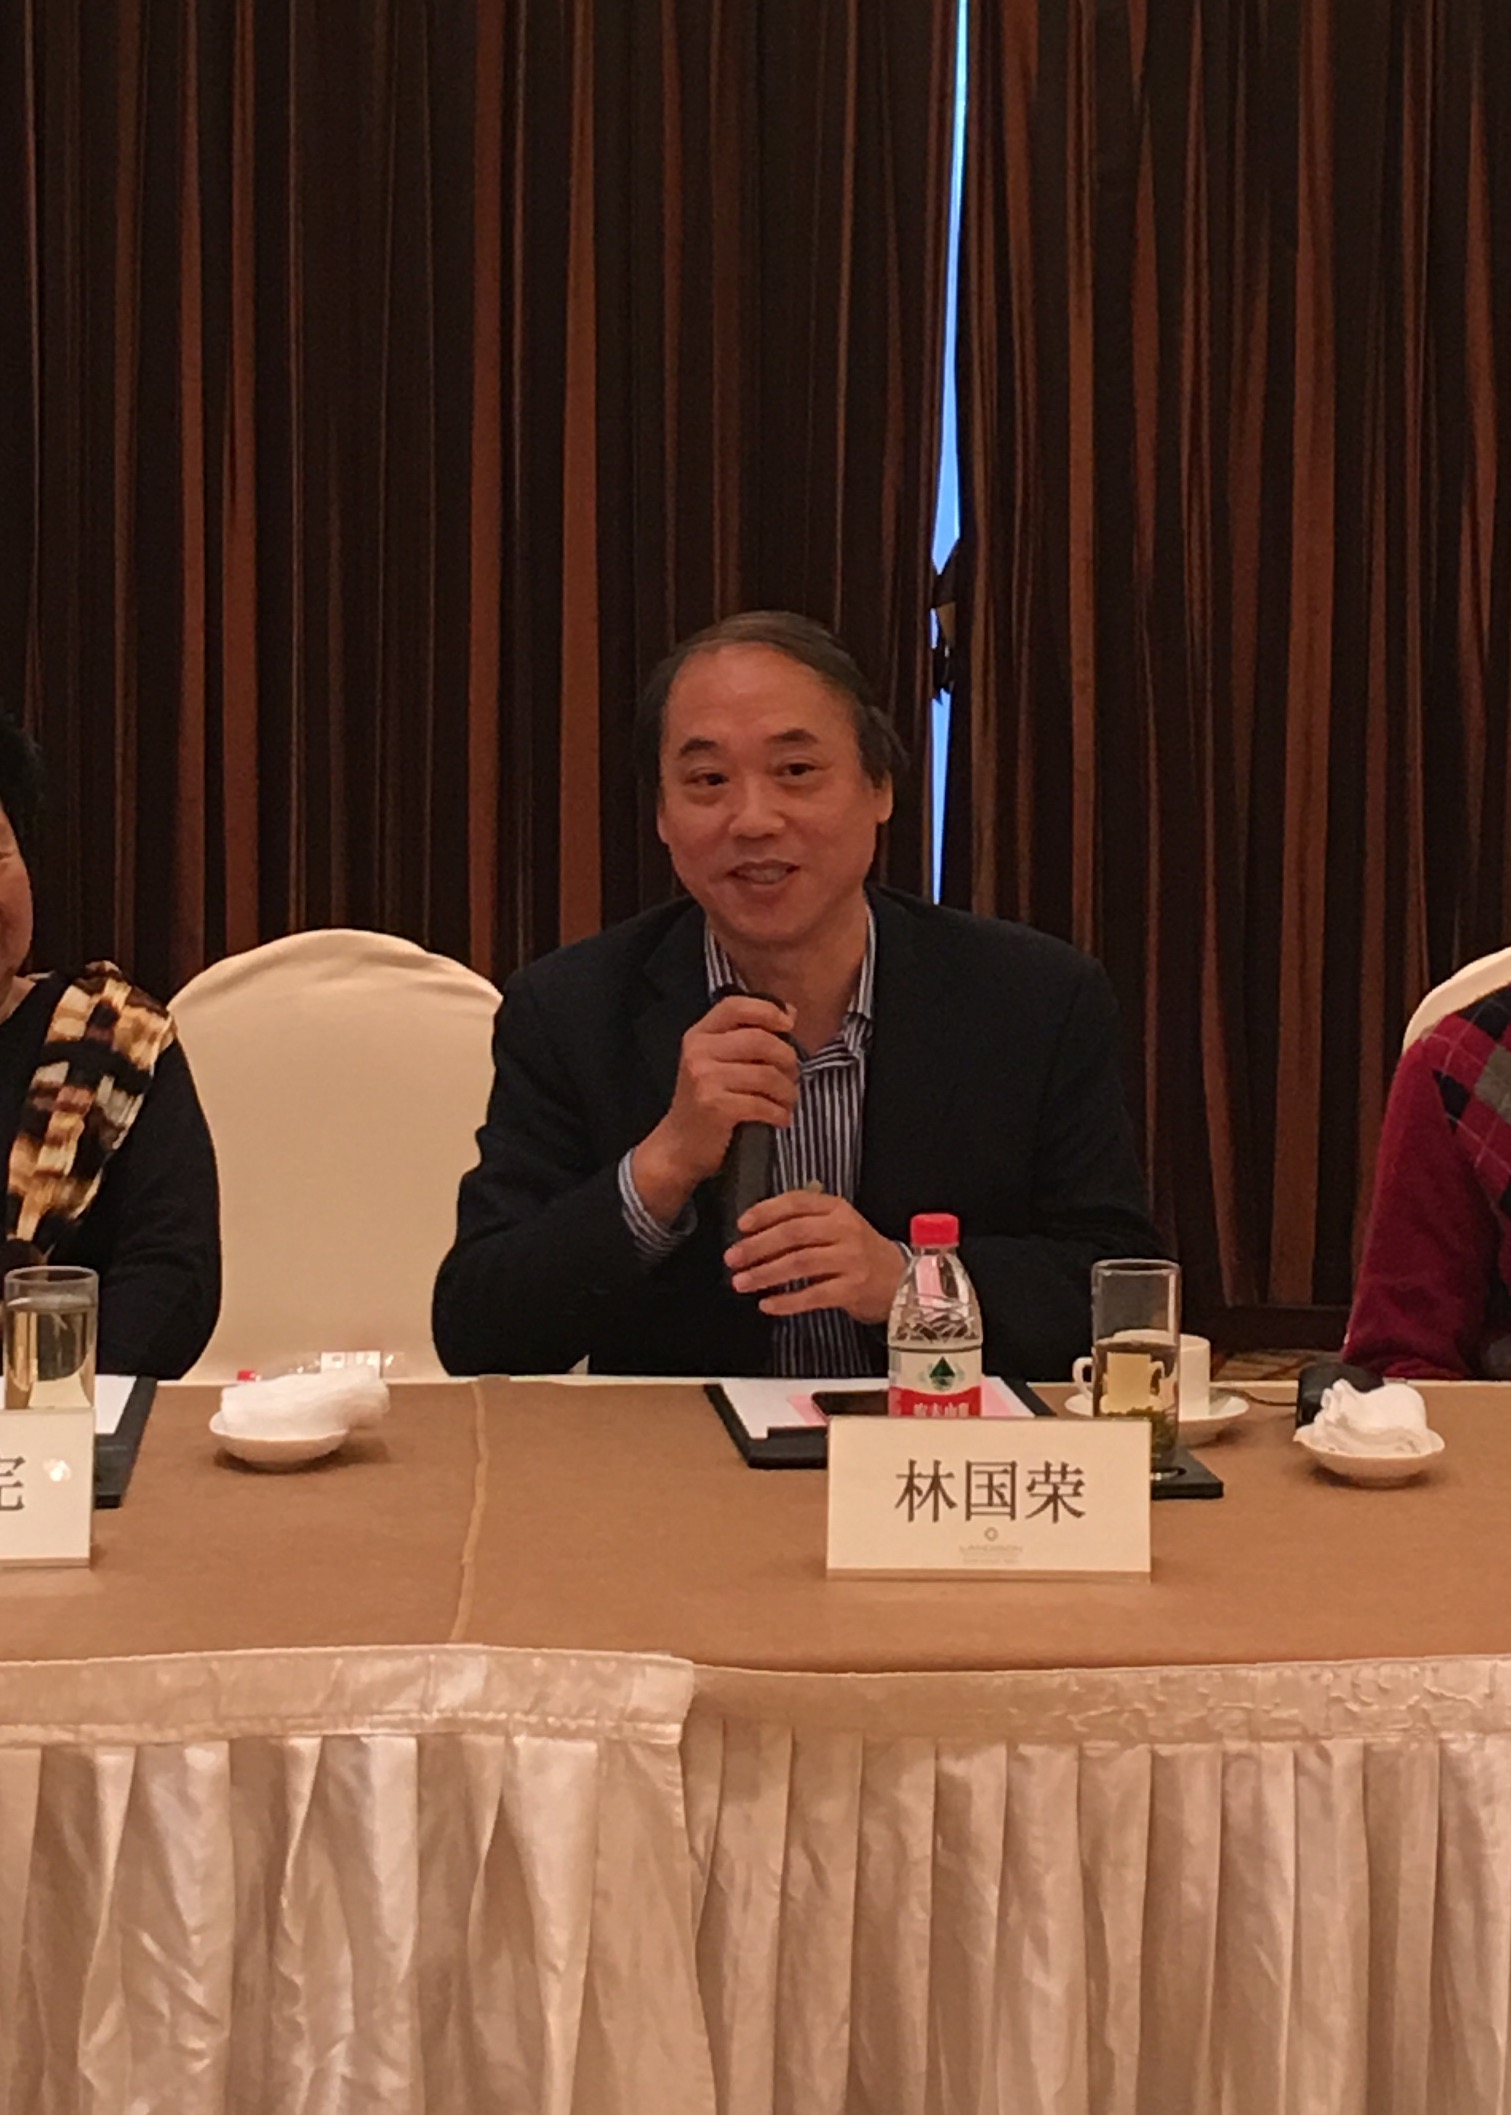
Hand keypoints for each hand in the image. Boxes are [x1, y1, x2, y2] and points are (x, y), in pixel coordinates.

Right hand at [631, 995, 798, 1224]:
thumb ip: (746, 1036)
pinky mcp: (715, 1106)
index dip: (767, 1010)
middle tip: (792, 1077)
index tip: (787, 1024)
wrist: (679, 1146)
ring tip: (787, 1101)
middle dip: (787, 1060)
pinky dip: (779, 1113)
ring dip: (787, 1091)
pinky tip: (780, 1119)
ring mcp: (705, 1079)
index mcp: (699, 1035)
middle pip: (760, 1040)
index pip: (735, 1005)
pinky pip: (763, 1104)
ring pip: (767, 1074)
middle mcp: (698, 1052)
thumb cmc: (706, 1102)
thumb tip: (789, 1013)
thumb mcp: (716, 1061)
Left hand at [724, 1191, 905, 1323]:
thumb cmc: (858, 1252)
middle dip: (757, 1246)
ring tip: (741, 1283)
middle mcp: (845, 1230)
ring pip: (799, 1263)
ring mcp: (851, 1259)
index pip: (796, 1202)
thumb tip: (753, 1234)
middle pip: (793, 1233)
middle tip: (732, 1258)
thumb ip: (803, 1222)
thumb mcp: (837, 1226)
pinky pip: (814, 1295)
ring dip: (765, 1274)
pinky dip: (787, 1301)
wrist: (901, 1280)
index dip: (765, 1212)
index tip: (741, 1225)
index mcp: (837, 1209)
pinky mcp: (853, 1288)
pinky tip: (767, 1305)